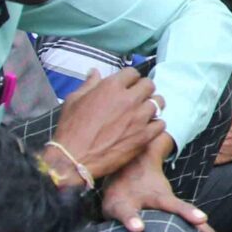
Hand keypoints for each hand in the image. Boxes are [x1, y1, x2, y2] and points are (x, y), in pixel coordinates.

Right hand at [52, 67, 168, 180]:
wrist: (74, 159)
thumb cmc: (71, 129)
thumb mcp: (74, 100)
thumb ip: (89, 84)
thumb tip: (95, 72)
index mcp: (111, 87)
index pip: (132, 73)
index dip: (131, 78)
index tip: (129, 84)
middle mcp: (128, 99)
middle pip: (149, 85)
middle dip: (144, 89)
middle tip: (139, 97)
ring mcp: (138, 118)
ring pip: (158, 103)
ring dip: (152, 105)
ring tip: (145, 111)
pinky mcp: (144, 136)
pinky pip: (161, 124)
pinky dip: (155, 124)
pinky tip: (147, 127)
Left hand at [98, 133, 220, 231]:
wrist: (137, 162)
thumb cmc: (118, 193)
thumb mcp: (107, 205)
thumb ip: (109, 224)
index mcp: (127, 199)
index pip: (127, 210)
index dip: (131, 219)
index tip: (138, 228)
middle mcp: (151, 197)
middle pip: (170, 205)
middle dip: (185, 214)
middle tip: (200, 221)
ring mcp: (167, 199)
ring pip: (187, 213)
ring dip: (202, 230)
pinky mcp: (177, 207)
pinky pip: (193, 222)